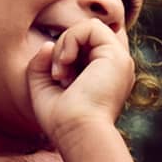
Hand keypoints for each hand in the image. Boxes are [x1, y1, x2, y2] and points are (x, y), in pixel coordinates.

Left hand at [27, 15, 136, 145]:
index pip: (89, 44)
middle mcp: (116, 69)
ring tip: (60, 70)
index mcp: (105, 77)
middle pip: (89, 34)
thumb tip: (48, 43)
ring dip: (67, 43)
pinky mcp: (117, 57)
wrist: (77, 133)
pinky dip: (71, 39)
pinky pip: (92, 27)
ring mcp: (120, 62)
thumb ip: (41, 63)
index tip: (57, 76)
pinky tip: (65, 62)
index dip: (68, 49)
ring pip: (90, 28)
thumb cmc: (60, 120)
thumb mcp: (43, 87)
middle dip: (65, 46)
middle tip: (57, 75)